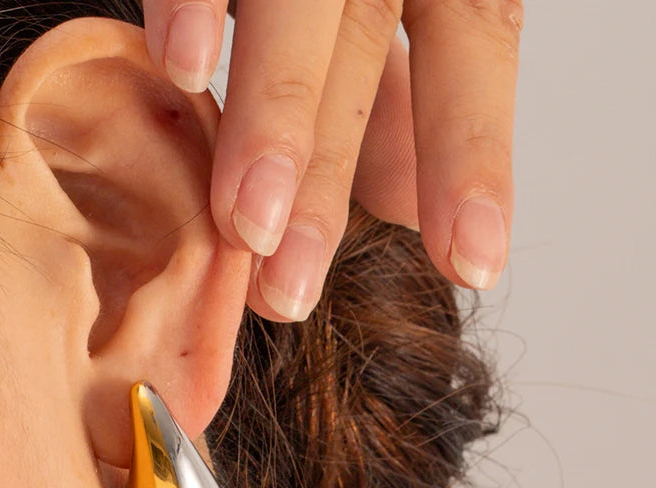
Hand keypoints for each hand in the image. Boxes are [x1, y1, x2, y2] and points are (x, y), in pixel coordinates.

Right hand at [143, 0, 522, 320]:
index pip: (473, 48)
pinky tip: (182, 67)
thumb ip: (394, 104)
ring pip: (293, 6)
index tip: (473, 262)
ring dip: (267, 115)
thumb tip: (407, 208)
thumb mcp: (388, 10)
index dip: (472, 156)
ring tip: (246, 224)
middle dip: (327, 174)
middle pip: (360, 46)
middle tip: (290, 290)